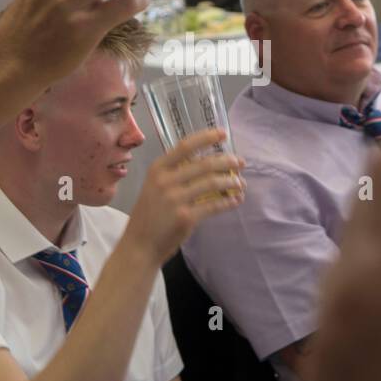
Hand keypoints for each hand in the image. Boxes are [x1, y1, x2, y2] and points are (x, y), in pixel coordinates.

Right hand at [121, 129, 244, 265]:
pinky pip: (214, 205)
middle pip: (205, 164)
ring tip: (241, 183)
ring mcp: (175, 199)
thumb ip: (175, 174)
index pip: (186, 146)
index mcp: (158, 169)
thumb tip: (208, 164)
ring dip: (232, 181)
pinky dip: (229, 201)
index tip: (223, 133)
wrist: (139, 246)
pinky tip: (236, 200)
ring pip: (213, 183)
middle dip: (228, 161)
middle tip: (241, 163)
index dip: (207, 137)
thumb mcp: (154, 187)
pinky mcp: (185, 217)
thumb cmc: (149, 216)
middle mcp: (165, 181)